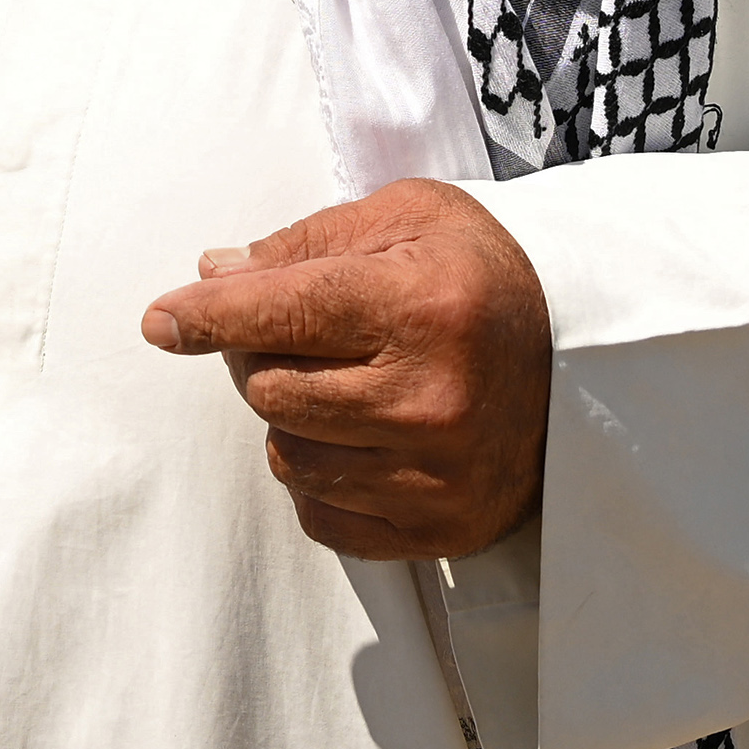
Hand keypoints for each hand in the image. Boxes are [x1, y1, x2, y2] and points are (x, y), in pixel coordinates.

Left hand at [139, 178, 551, 562]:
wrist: (587, 357)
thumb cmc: (485, 275)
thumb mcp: (408, 219)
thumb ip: (304, 245)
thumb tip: (214, 277)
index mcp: (422, 307)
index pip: (280, 314)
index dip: (207, 316)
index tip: (162, 320)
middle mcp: (430, 398)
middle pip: (269, 391)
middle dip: (263, 357)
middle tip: (303, 333)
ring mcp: (437, 475)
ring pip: (288, 456)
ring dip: (294, 419)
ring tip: (348, 383)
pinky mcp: (440, 529)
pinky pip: (321, 514)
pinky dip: (319, 476)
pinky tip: (360, 437)